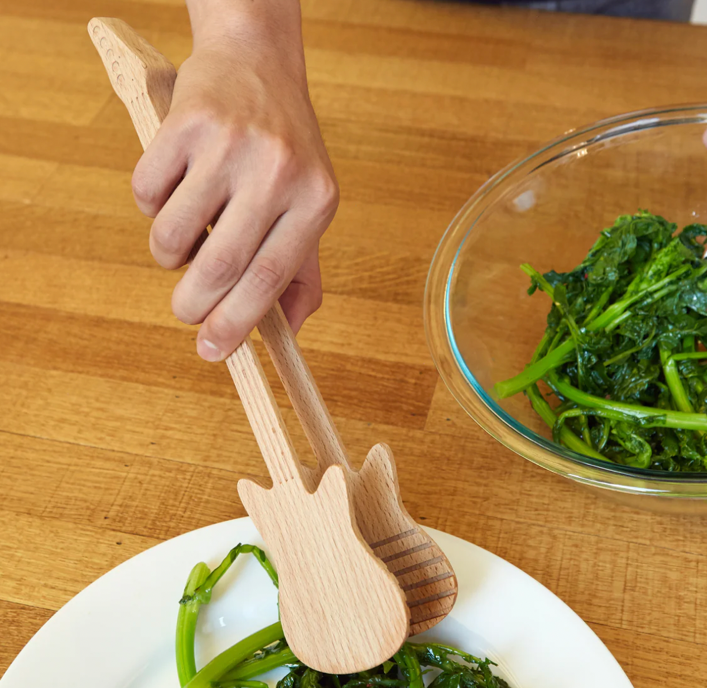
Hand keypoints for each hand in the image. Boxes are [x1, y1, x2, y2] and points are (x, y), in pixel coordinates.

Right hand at [131, 0, 337, 360]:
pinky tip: (174, 187)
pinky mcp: (185, 123)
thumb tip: (287, 336)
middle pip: (220, 268)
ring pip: (172, 237)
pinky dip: (150, 205)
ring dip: (169, 254)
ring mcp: (230, 145)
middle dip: (193, 306)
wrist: (258, 65)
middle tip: (185, 311)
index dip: (237, 323)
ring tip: (185, 236)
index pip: (271, 278)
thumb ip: (302, 273)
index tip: (212, 352)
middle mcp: (277, 171)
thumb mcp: (309, 207)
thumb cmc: (286, 151)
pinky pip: (145, 194)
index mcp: (316, 200)